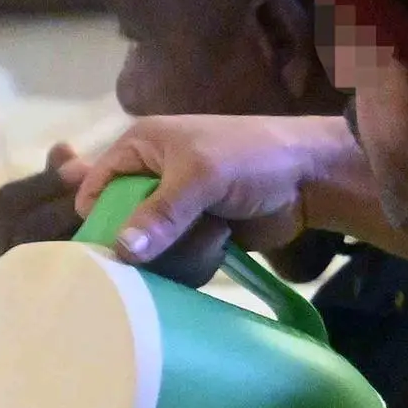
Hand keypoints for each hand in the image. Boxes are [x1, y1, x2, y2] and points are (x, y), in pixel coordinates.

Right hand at [75, 114, 370, 266]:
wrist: (312, 178)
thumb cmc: (252, 159)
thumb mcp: (202, 177)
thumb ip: (161, 214)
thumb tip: (121, 250)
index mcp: (143, 147)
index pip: (96, 185)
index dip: (96, 217)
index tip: (105, 250)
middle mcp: (153, 177)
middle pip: (121, 223)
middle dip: (143, 243)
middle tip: (159, 255)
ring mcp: (177, 208)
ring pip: (150, 248)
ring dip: (176, 252)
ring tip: (208, 240)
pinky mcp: (198, 232)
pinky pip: (177, 258)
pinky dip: (194, 260)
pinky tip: (218, 250)